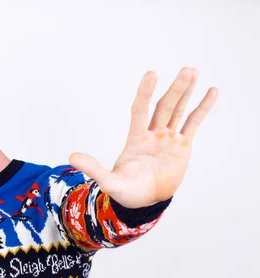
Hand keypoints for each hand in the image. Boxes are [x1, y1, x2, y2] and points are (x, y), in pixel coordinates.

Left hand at [69, 67, 218, 207]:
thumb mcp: (109, 181)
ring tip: (193, 72)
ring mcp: (167, 139)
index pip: (140, 110)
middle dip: (175, 89)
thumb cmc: (125, 191)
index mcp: (136, 139)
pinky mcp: (181, 146)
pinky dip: (202, 108)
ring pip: (178, 111)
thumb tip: (72, 157)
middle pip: (164, 107)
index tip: (152, 74)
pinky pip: (193, 123)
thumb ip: (94, 168)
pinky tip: (211, 92)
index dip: (145, 93)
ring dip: (186, 92)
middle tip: (187, 70)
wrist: (143, 201)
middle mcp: (152, 134)